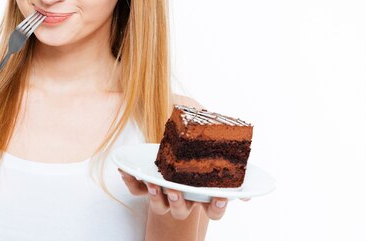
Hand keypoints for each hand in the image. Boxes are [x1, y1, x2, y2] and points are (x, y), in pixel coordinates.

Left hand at [118, 169, 234, 219]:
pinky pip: (136, 190)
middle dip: (179, 202)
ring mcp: (163, 197)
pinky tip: (124, 170)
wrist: (175, 162)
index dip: (216, 207)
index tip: (220, 196)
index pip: (213, 212)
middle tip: (176, 190)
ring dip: (155, 196)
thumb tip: (250, 192)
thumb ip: (232, 174)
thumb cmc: (198, 164)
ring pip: (158, 206)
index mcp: (201, 198)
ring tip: (153, 184)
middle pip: (181, 211)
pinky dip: (130, 181)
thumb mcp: (216, 166)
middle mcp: (182, 201)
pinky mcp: (146, 188)